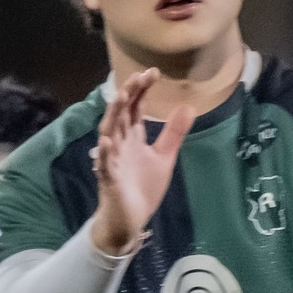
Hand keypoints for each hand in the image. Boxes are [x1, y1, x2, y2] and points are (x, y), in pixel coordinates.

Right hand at [90, 68, 193, 256]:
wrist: (130, 220)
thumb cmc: (142, 188)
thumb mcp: (164, 157)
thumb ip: (173, 133)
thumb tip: (188, 106)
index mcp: (132, 137)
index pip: (135, 107)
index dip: (141, 89)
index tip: (153, 72)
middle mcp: (120, 143)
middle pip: (121, 113)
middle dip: (129, 94)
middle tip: (140, 76)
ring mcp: (112, 160)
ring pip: (110, 133)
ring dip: (114, 115)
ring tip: (122, 97)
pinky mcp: (109, 180)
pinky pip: (104, 165)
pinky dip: (104, 153)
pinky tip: (107, 141)